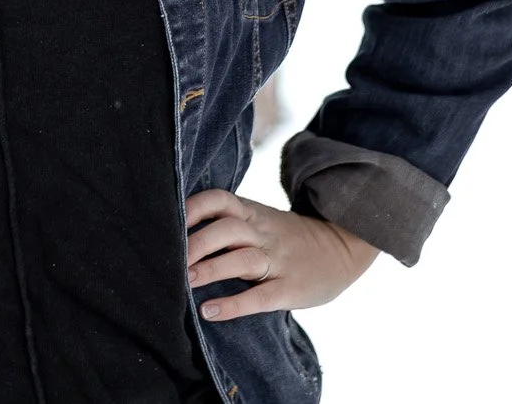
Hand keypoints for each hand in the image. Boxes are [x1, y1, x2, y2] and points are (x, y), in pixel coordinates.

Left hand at [184, 189, 378, 322]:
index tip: (167, 219)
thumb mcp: (263, 220)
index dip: (194, 208)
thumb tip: (182, 232)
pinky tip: (209, 312)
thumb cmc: (290, 237)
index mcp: (253, 214)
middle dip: (196, 242)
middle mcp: (263, 234)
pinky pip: (260, 297)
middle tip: (170, 258)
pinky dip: (234, 304)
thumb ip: (232, 222)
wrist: (344, 248)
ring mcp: (279, 261)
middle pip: (226, 229)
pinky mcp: (290, 289)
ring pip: (242, 260)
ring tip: (184, 282)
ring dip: (211, 269)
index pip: (220, 200)